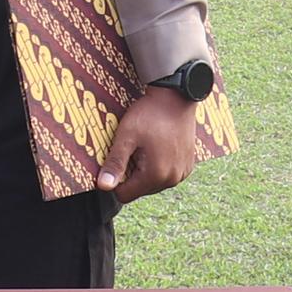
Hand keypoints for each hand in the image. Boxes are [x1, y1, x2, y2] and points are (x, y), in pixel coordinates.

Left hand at [100, 85, 200, 199]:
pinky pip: (167, 175)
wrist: (177, 97)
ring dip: (145, 170)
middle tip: (133, 148)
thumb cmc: (150, 114)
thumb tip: (103, 186)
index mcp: (156, 175)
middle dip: (131, 174)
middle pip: (140, 190)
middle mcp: (172, 179)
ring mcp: (182, 173)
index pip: (124, 194)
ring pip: (153, 183)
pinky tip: (158, 147)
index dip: (115, 179)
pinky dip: (159, 165)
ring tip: (146, 146)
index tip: (118, 158)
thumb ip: (115, 163)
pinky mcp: (188, 166)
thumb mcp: (126, 136)